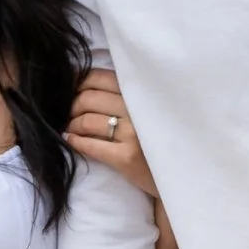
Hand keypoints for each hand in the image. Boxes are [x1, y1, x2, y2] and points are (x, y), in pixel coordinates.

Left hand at [66, 65, 157, 200]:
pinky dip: (75, 142)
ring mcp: (133, 133)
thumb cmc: (158, 135)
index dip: (77, 82)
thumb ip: (123, 93)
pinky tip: (70, 141)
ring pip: (86, 121)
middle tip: (67, 113)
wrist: (180, 170)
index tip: (69, 89)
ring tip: (71, 128)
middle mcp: (137, 108)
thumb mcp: (147, 106)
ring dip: (71, 125)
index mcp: (140, 91)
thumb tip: (81, 82)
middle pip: (87, 98)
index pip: (99, 77)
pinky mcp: (127, 157)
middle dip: (70, 106)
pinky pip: (91, 145)